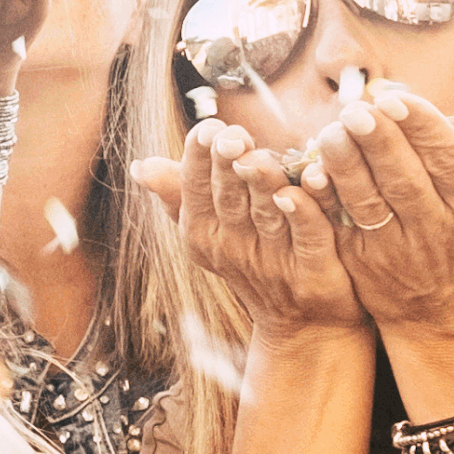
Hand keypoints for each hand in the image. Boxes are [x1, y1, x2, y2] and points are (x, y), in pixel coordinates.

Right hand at [135, 119, 363, 338]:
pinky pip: (309, 238)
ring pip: (266, 215)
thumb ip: (181, 193)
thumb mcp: (210, 230)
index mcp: (204, 233)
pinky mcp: (314, 275)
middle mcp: (234, 249)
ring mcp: (274, 263)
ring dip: (262, 183)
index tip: (207, 128)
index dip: (199, 159)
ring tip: (258, 155)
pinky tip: (301, 188)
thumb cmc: (253, 260)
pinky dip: (305, 213)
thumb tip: (140, 165)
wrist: (301, 324)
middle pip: (229, 199)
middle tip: (230, 136)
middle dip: (227, 165)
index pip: (195, 189)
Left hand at [301, 82, 453, 342]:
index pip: (447, 157)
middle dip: (377, 141)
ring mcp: (395, 249)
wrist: (449, 317)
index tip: (394, 98)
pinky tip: (312, 173)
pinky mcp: (361, 263)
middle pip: (403, 178)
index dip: (420, 127)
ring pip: (368, 201)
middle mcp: (436, 228)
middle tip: (356, 110)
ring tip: (332, 132)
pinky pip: (340, 227)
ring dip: (346, 166)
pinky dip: (325, 201)